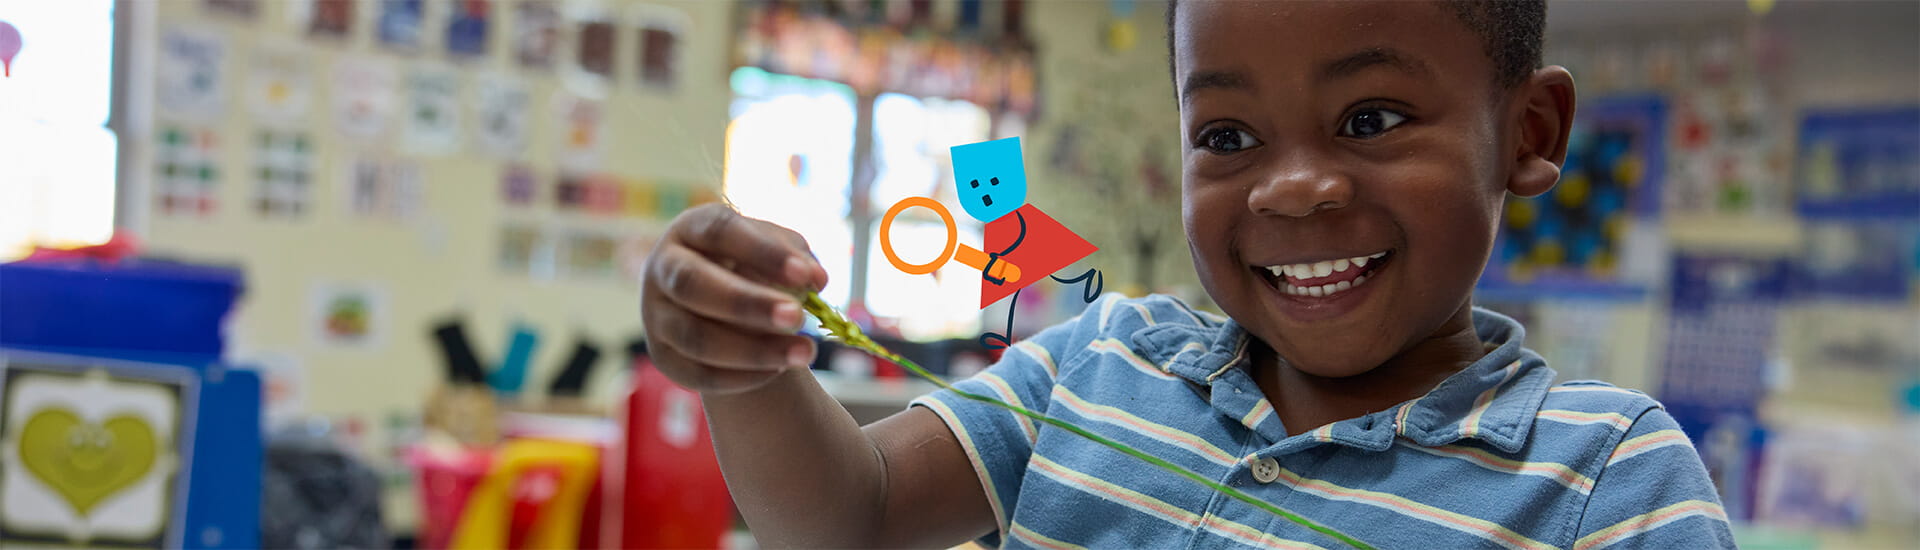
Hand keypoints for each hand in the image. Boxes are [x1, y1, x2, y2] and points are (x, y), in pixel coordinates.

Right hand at [641, 204, 829, 394]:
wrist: (719, 302)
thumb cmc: (752, 264)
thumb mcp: (774, 249)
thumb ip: (797, 257)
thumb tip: (816, 279)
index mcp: (691, 229)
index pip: (720, 232)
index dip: (763, 252)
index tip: (805, 274)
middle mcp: (663, 268)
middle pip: (693, 284)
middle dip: (748, 304)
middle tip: (798, 318)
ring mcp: (655, 314)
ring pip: (695, 337)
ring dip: (754, 350)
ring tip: (804, 352)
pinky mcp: (662, 356)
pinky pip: (698, 374)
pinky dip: (742, 376)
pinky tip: (779, 370)